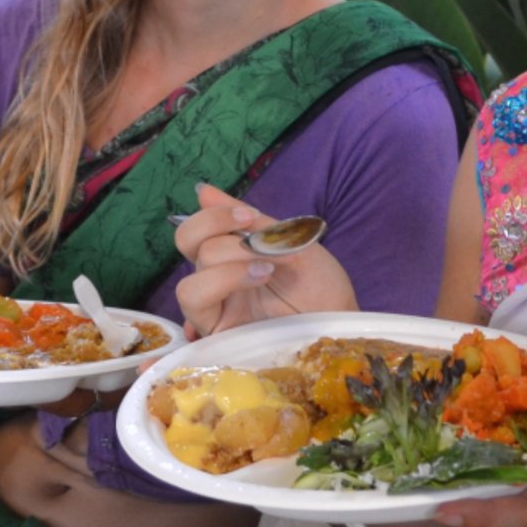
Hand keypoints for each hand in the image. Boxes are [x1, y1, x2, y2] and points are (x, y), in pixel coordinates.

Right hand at [172, 181, 356, 336]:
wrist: (339, 316)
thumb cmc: (318, 282)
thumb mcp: (287, 240)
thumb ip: (247, 221)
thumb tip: (203, 191)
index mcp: (227, 257)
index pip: (192, 234)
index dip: (212, 218)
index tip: (249, 216)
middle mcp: (216, 281)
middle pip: (189, 251)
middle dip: (230, 241)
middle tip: (267, 247)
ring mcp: (217, 310)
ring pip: (188, 285)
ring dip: (228, 268)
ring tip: (267, 271)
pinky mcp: (220, 335)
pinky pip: (197, 310)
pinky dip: (224, 285)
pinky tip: (258, 280)